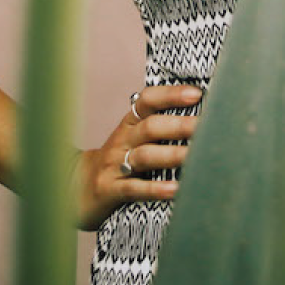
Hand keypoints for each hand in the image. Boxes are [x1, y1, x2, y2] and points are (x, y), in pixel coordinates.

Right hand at [71, 83, 203, 231]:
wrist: (78, 186)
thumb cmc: (119, 159)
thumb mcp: (133, 138)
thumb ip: (161, 126)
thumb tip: (204, 117)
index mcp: (130, 123)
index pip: (147, 100)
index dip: (170, 95)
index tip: (196, 94)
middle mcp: (123, 140)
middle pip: (150, 127)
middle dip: (179, 126)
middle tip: (206, 127)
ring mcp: (115, 165)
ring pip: (145, 156)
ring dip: (172, 155)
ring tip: (196, 157)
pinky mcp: (111, 190)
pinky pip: (134, 189)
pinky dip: (155, 189)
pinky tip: (175, 189)